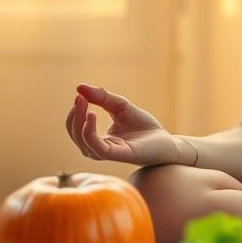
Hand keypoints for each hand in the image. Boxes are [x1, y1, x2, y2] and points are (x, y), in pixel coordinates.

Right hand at [65, 84, 189, 166]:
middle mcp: (99, 149)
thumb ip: (102, 97)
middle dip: (75, 115)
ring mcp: (108, 153)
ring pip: (83, 142)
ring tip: (84, 102)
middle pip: (76, 135)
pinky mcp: (119, 155)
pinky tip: (92, 115)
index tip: (79, 95)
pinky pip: (97, 148)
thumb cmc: (144, 126)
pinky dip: (89, 132)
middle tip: (79, 98)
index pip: (77, 128)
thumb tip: (79, 87)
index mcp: (98, 140)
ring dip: (79, 121)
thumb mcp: (120, 106)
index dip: (75, 112)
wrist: (166, 140)